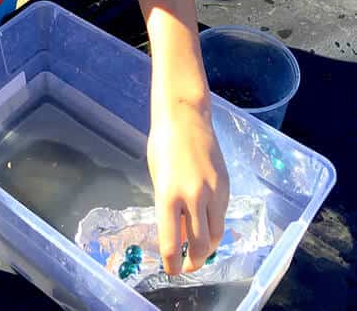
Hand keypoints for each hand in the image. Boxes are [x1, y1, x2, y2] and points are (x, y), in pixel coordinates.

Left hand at [147, 102, 228, 274]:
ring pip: (216, 235)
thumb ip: (168, 205)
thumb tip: (177, 232)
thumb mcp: (158, 176)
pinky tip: (206, 226)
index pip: (171, 242)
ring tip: (198, 252)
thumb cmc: (164, 143)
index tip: (170, 269)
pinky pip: (222, 215)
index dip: (171, 263)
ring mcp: (214, 191)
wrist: (186, 116)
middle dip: (193, 262)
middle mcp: (193, 196)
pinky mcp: (226, 186)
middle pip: (200, 246)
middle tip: (186, 266)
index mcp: (169, 194)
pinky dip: (214, 226)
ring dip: (208, 249)